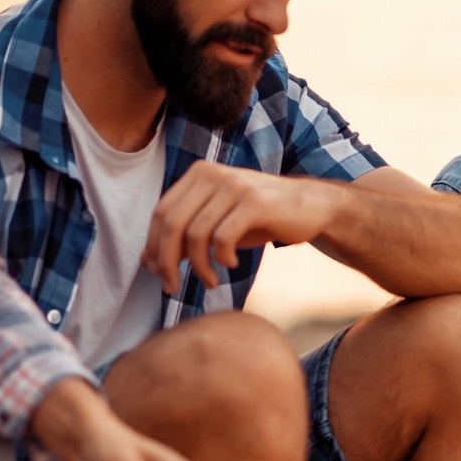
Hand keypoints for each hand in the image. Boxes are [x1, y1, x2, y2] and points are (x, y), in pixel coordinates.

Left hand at [141, 162, 342, 293]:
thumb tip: (150, 261)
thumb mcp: (219, 224)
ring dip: (198, 266)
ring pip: (196, 233)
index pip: (162, 213)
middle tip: (171, 286)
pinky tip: (232, 265)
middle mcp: (212, 175)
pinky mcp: (254, 203)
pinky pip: (223, 237)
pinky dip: (222, 258)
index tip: (157, 273)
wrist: (311, 207)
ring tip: (210, 282)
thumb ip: (187, 236)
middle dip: (167, 261)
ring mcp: (234, 186)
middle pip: (172, 223)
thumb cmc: (262, 217)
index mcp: (198, 174)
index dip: (154, 246)